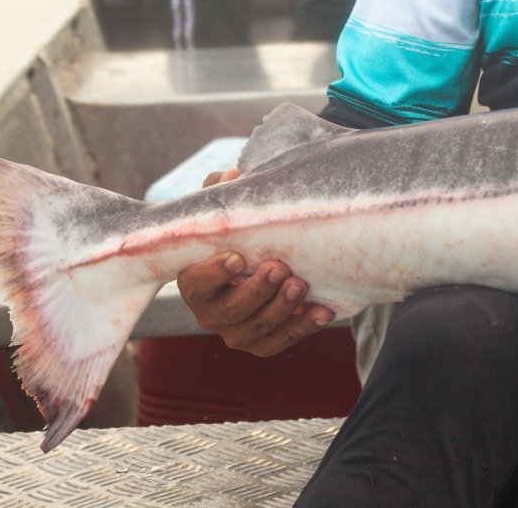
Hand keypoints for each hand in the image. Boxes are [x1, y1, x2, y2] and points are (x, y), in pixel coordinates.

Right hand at [177, 167, 333, 354]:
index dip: (213, 273)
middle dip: (257, 290)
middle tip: (279, 267)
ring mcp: (236, 332)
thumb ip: (223, 192)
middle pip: (231, 309)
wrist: (261, 262)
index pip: (197, 283)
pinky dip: (303, 328)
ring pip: (258, 328)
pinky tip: (323, 311)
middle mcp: (210, 313)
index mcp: (195, 281)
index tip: (235, 257)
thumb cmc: (241, 234)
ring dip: (282, 308)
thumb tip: (234, 174)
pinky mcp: (261, 343)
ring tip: (301, 284)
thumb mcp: (228, 211)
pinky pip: (281, 341)